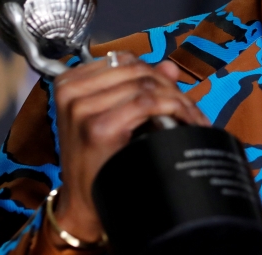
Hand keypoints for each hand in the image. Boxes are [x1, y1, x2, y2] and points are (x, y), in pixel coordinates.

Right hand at [49, 52, 208, 243]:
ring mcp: (82, 108)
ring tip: (192, 118)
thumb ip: (137, 87)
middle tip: (191, 109)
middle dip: (171, 87)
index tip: (176, 91)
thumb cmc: (97, 160)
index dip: (155, 73)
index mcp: (69, 82)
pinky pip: (147, 103)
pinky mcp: (97, 127)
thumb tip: (169, 67)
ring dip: (177, 100)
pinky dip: (173, 109)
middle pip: (137, 72)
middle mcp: (71, 91)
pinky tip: (184, 123)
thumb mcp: (111, 115)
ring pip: (146, 85)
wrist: (84, 201)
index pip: (124, 60)